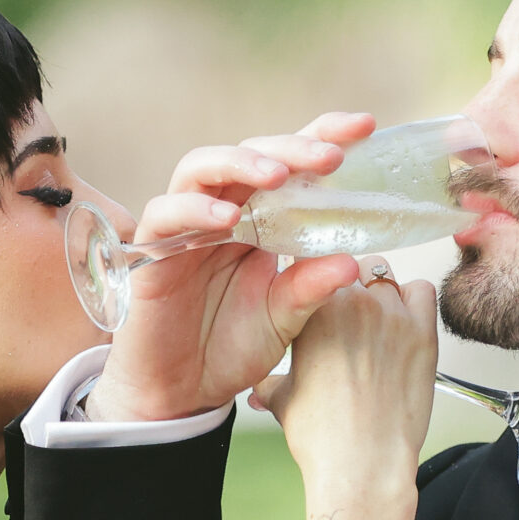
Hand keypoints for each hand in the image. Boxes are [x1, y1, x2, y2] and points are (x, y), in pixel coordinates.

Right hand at [94, 112, 375, 421]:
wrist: (184, 392)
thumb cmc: (233, 347)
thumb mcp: (285, 318)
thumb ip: (312, 288)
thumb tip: (354, 262)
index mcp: (263, 218)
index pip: (292, 163)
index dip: (323, 137)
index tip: (365, 127)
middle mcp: (225, 211)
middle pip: (252, 154)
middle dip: (292, 148)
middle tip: (330, 157)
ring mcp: (186, 225)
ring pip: (202, 168)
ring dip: (240, 164)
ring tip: (276, 175)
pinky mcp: (152, 249)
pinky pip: (165, 213)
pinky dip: (194, 209)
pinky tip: (226, 218)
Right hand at [252, 268, 436, 488]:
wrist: (362, 464)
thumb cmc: (322, 436)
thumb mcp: (282, 400)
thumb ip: (269, 381)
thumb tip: (258, 387)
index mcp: (309, 308)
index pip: (309, 266)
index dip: (311, 280)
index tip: (315, 297)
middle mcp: (349, 300)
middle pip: (347, 267)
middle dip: (343, 288)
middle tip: (345, 321)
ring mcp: (388, 312)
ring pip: (383, 275)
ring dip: (377, 291)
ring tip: (373, 325)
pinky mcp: (422, 330)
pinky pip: (421, 291)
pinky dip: (413, 300)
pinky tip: (403, 325)